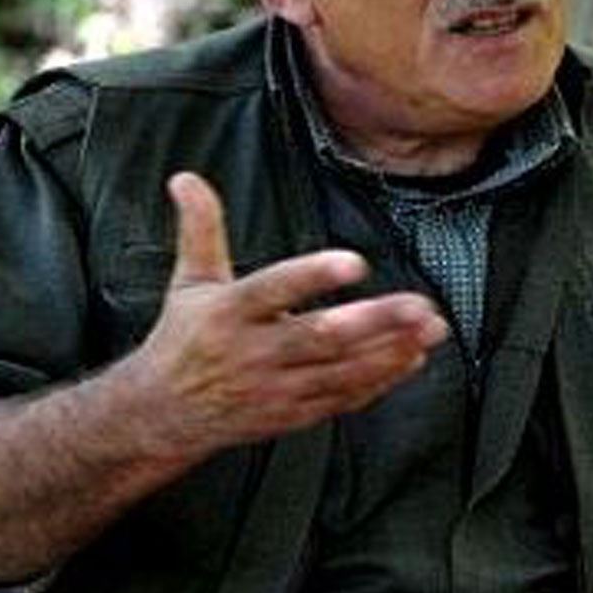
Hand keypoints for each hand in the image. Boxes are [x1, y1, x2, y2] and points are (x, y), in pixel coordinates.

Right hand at [127, 171, 447, 458]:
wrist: (163, 414)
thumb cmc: (184, 340)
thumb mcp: (188, 280)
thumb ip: (200, 228)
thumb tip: (185, 177)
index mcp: (229, 313)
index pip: (273, 290)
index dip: (313, 276)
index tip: (354, 263)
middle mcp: (255, 353)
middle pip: (321, 337)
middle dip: (374, 322)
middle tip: (417, 304)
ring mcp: (277, 388)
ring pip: (341, 371)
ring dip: (390, 350)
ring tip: (429, 327)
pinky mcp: (292, 413)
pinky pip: (343, 398)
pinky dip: (380, 380)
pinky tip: (412, 358)